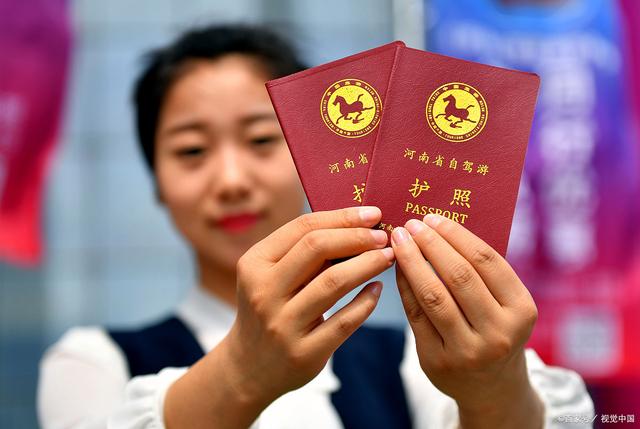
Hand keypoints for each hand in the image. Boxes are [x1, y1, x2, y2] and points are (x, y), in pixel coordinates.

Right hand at [225, 206, 393, 404]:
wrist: (250, 366)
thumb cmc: (271, 308)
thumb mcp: (271, 276)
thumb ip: (302, 252)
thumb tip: (355, 224)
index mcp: (254, 263)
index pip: (302, 227)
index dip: (342, 217)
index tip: (373, 214)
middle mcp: (264, 292)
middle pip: (317, 248)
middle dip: (357, 237)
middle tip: (384, 236)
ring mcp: (282, 324)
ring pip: (333, 283)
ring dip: (368, 264)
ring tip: (388, 257)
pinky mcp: (303, 353)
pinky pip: (343, 322)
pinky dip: (365, 302)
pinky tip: (378, 289)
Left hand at [391, 214, 542, 428]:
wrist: (491, 388)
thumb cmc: (495, 330)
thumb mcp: (505, 306)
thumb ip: (482, 272)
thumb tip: (440, 226)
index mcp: (521, 310)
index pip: (486, 261)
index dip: (456, 235)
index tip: (434, 218)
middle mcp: (498, 333)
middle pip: (459, 276)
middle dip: (431, 244)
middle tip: (412, 223)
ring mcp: (467, 350)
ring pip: (433, 295)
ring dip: (412, 262)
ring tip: (399, 240)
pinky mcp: (437, 361)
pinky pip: (415, 315)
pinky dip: (404, 286)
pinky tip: (398, 267)